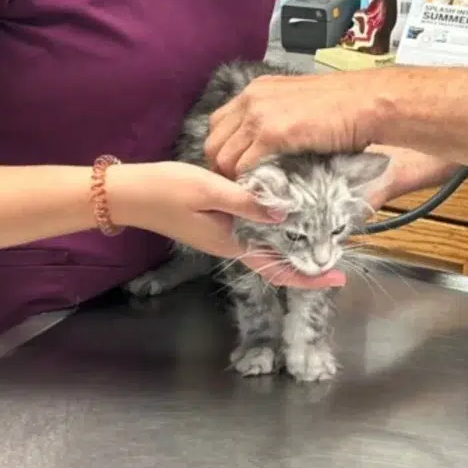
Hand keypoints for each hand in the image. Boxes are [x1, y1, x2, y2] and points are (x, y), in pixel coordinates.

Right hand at [109, 161, 344, 287]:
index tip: (338, 277)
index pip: (277, 268)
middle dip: (307, 258)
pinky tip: (286, 208)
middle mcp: (231, 243)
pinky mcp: (218, 220)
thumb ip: (247, 202)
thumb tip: (286, 213)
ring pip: (267, 243)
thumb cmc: (166, 190)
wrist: (128, 192)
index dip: (309, 275)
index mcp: (231, 242)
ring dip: (293, 241)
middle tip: (339, 247)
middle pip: (276, 259)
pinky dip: (273, 223)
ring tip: (322, 228)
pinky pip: (253, 227)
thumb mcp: (210, 190)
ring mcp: (224, 233)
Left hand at [204, 72, 378, 176]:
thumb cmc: (346, 106)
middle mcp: (251, 98)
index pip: (220, 123)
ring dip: (232, 179)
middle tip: (237, 188)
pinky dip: (247, 182)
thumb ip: (281, 120)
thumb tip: (275, 146)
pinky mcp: (271, 133)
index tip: (235, 170)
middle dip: (221, 167)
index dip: (224, 150)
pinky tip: (260, 191)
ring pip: (223, 156)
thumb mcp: (301, 106)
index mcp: (257, 90)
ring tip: (249, 194)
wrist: (367, 102)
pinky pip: (242, 164)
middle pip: (213, 140)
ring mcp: (259, 115)